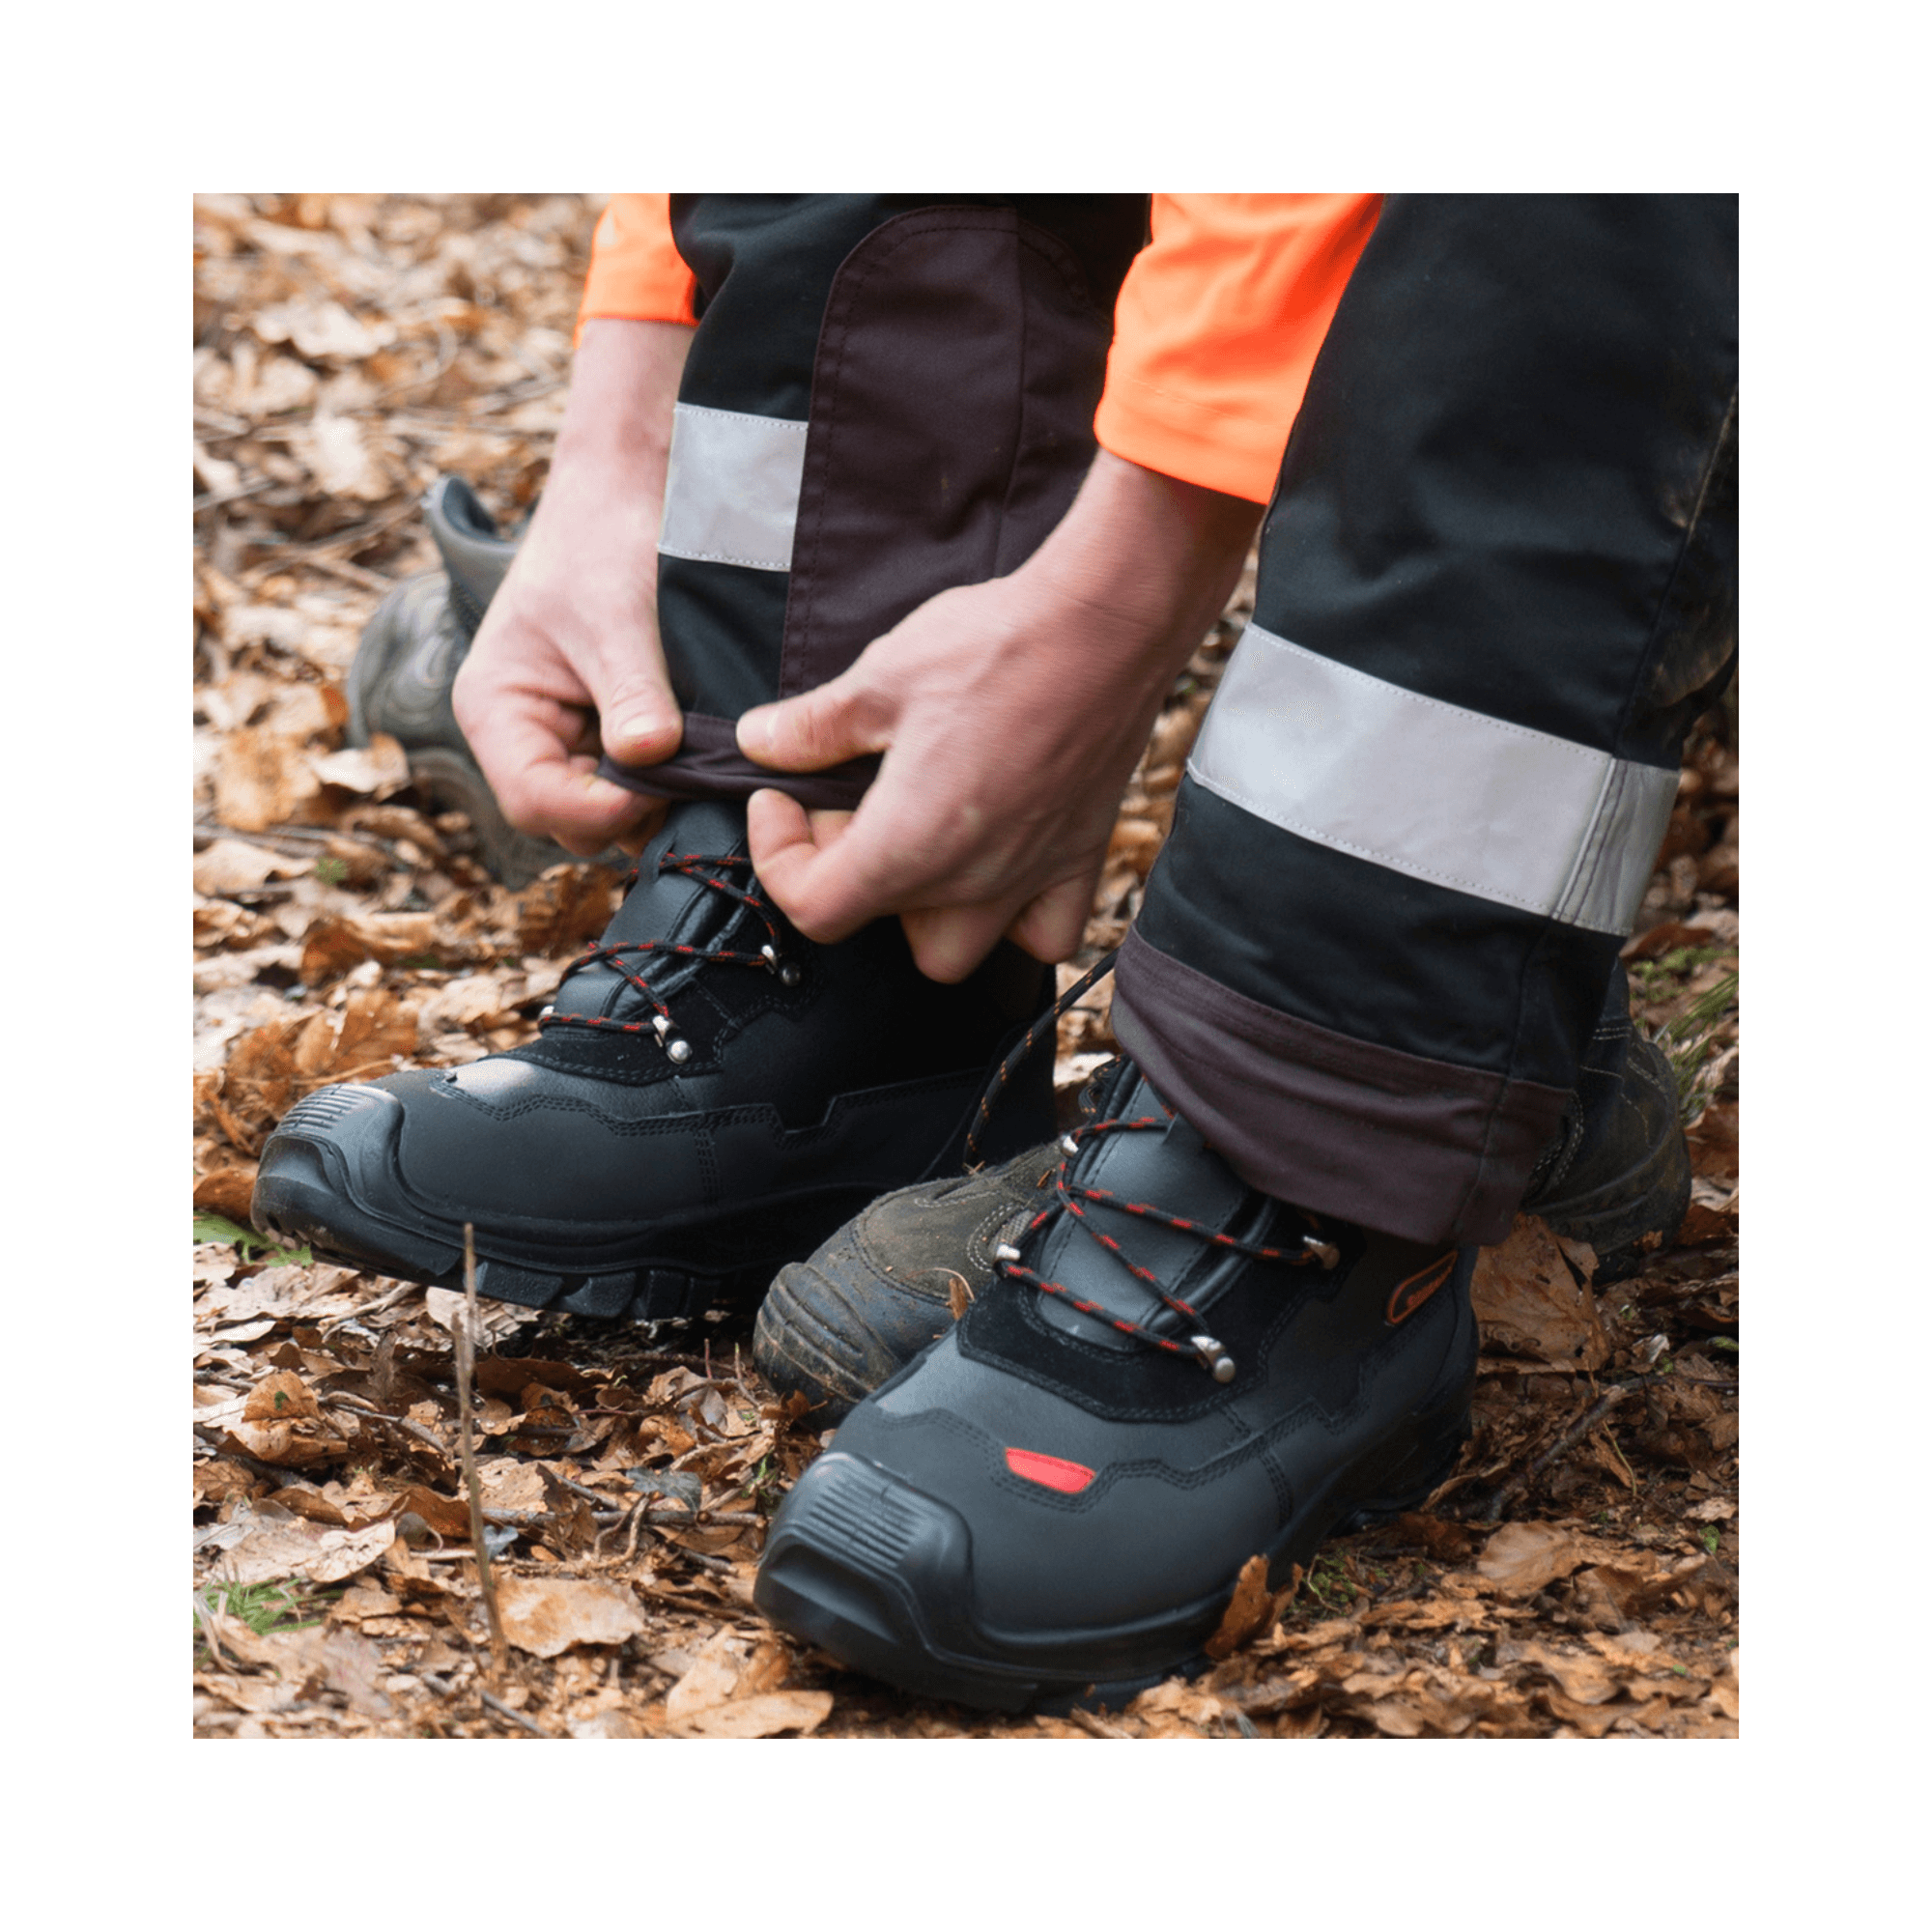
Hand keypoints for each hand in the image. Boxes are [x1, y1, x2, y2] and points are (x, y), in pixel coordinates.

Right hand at [452, 319, 690, 857]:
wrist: (626, 498)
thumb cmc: (603, 541)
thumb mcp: (616, 616)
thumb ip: (631, 692)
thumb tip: (649, 759)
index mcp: (494, 709)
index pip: (532, 801)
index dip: (596, 810)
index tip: (659, 788)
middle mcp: (522, 738)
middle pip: (570, 821)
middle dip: (631, 811)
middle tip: (697, 781)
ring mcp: (568, 744)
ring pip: (610, 813)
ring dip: (656, 803)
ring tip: (706, 768)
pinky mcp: (609, 741)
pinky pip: (637, 787)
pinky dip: (669, 783)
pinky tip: (706, 759)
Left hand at [737, 452, 1259, 980]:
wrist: (1106, 624)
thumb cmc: (998, 646)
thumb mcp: (880, 677)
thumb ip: (812, 727)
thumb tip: (761, 742)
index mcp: (910, 845)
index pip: (814, 907)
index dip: (778, 859)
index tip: (781, 800)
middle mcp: (970, 882)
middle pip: (877, 922)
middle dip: (842, 867)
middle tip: (843, 795)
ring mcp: (1030, 878)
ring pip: (952, 949)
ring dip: (916, 909)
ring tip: (913, 835)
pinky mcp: (1078, 859)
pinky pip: (1044, 935)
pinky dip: (1014, 921)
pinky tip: (995, 866)